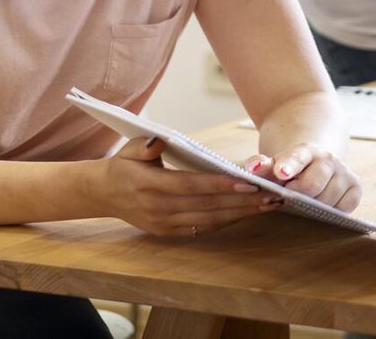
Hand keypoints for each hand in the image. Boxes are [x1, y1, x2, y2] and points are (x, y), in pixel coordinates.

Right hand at [96, 137, 281, 237]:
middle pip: (208, 206)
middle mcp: (158, 208)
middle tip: (272, 195)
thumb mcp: (129, 148)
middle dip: (243, 202)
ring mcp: (164, 224)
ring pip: (210, 220)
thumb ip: (144, 146)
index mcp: (150, 185)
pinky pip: (203, 228)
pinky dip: (228, 221)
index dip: (221, 186)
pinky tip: (248, 212)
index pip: (192, 186)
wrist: (103, 194)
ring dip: (242, 214)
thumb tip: (159, 142)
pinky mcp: (168, 233)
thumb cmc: (123, 165)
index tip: (249, 183)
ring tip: (268, 205)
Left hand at [248, 144, 361, 211]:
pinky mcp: (355, 187)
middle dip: (297, 196)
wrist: (316, 162)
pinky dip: (332, 212)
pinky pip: (345, 208)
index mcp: (306, 150)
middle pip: (313, 185)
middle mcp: (328, 159)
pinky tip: (322, 208)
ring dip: (313, 207)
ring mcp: (344, 172)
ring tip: (304, 203)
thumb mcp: (273, 165)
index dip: (289, 165)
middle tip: (287, 200)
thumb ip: (261, 166)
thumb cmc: (290, 169)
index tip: (281, 172)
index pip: (297, 157)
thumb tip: (253, 169)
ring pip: (328, 200)